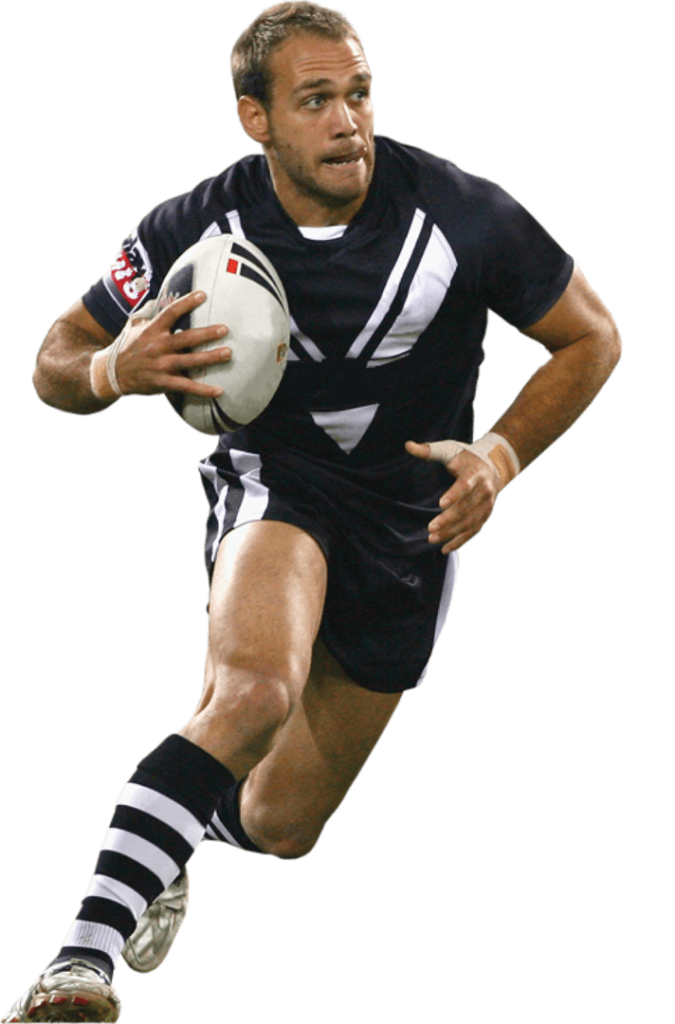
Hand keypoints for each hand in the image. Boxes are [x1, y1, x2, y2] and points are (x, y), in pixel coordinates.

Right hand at [115, 291, 231, 397]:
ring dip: (210, 357)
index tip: (203, 295)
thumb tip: (160, 297)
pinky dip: (203, 390)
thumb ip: (148, 312)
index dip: (186, 303)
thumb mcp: (133, 326)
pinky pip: (187, 386)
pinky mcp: (163, 383)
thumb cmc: (127, 347)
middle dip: (207, 334)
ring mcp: (161, 365)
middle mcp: (157, 346)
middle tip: (225, 329)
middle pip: (186, 338)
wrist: (111, 374)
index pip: (170, 312)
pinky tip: (219, 391)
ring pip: (190, 361)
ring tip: (228, 353)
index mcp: (152, 330)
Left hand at [405, 439, 500, 552]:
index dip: (454, 495)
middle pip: (467, 508)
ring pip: (470, 523)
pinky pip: (474, 531)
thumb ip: (429, 450)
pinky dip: (461, 541)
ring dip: (452, 533)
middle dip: (449, 520)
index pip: (465, 485)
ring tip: (432, 539)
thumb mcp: (449, 449)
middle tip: (430, 528)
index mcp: (475, 473)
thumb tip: (408, 445)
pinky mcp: (486, 515)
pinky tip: (445, 548)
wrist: (494, 465)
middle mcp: (485, 490)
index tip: (440, 503)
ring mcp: (487, 505)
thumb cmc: (465, 457)